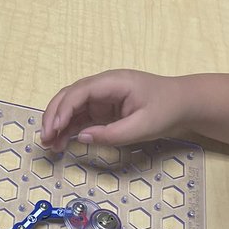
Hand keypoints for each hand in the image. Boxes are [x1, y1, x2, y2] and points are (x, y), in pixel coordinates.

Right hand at [41, 69, 190, 150]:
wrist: (184, 103)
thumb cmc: (167, 110)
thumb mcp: (143, 126)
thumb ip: (112, 134)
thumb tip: (83, 138)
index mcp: (112, 82)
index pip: (79, 92)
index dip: (62, 110)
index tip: (53, 130)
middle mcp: (102, 86)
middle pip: (68, 97)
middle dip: (53, 117)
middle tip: (45, 139)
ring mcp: (101, 97)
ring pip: (71, 107)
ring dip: (58, 124)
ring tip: (51, 146)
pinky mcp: (103, 108)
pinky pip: (81, 116)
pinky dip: (70, 129)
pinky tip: (63, 143)